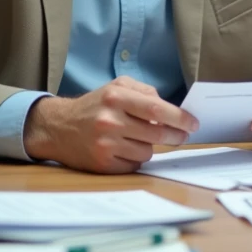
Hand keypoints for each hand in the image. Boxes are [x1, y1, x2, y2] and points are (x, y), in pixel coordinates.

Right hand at [22, 76, 198, 173]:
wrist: (58, 127)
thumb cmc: (94, 105)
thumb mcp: (116, 87)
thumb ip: (144, 92)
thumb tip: (170, 108)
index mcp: (115, 97)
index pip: (157, 109)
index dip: (180, 118)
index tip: (194, 124)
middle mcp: (110, 120)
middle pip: (157, 133)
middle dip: (175, 136)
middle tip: (182, 136)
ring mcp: (105, 144)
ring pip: (147, 151)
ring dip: (150, 146)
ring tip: (138, 138)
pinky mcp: (102, 164)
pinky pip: (134, 165)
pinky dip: (135, 158)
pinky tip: (125, 149)